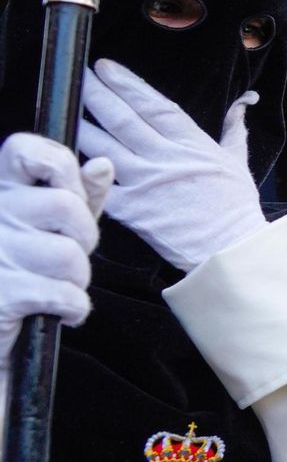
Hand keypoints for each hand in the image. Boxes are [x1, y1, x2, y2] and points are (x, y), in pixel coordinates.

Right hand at [0, 133, 113, 367]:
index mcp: (0, 191)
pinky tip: (61, 311)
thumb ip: (79, 195)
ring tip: (62, 286)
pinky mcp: (1, 295)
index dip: (60, 165)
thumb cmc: (24, 272)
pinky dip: (74, 307)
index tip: (69, 192)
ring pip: (68, 254)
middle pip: (63, 205)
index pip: (26, 149)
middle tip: (72, 254)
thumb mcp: (54, 228)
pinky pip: (62, 294)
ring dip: (79, 278)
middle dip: (84, 236)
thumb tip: (102, 164)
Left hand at [77, 60, 265, 270]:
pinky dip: (82, 168)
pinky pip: (99, 184)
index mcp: (192, 144)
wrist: (228, 249)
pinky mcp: (131, 209)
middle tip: (80, 77)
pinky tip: (66, 154)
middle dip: (98, 94)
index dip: (128, 84)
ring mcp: (146, 183)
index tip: (108, 68)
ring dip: (83, 124)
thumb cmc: (235, 208)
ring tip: (67, 108)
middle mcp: (166, 158)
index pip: (155, 105)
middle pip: (123, 119)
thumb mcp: (239, 162)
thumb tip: (243, 103)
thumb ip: (234, 129)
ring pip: (105, 145)